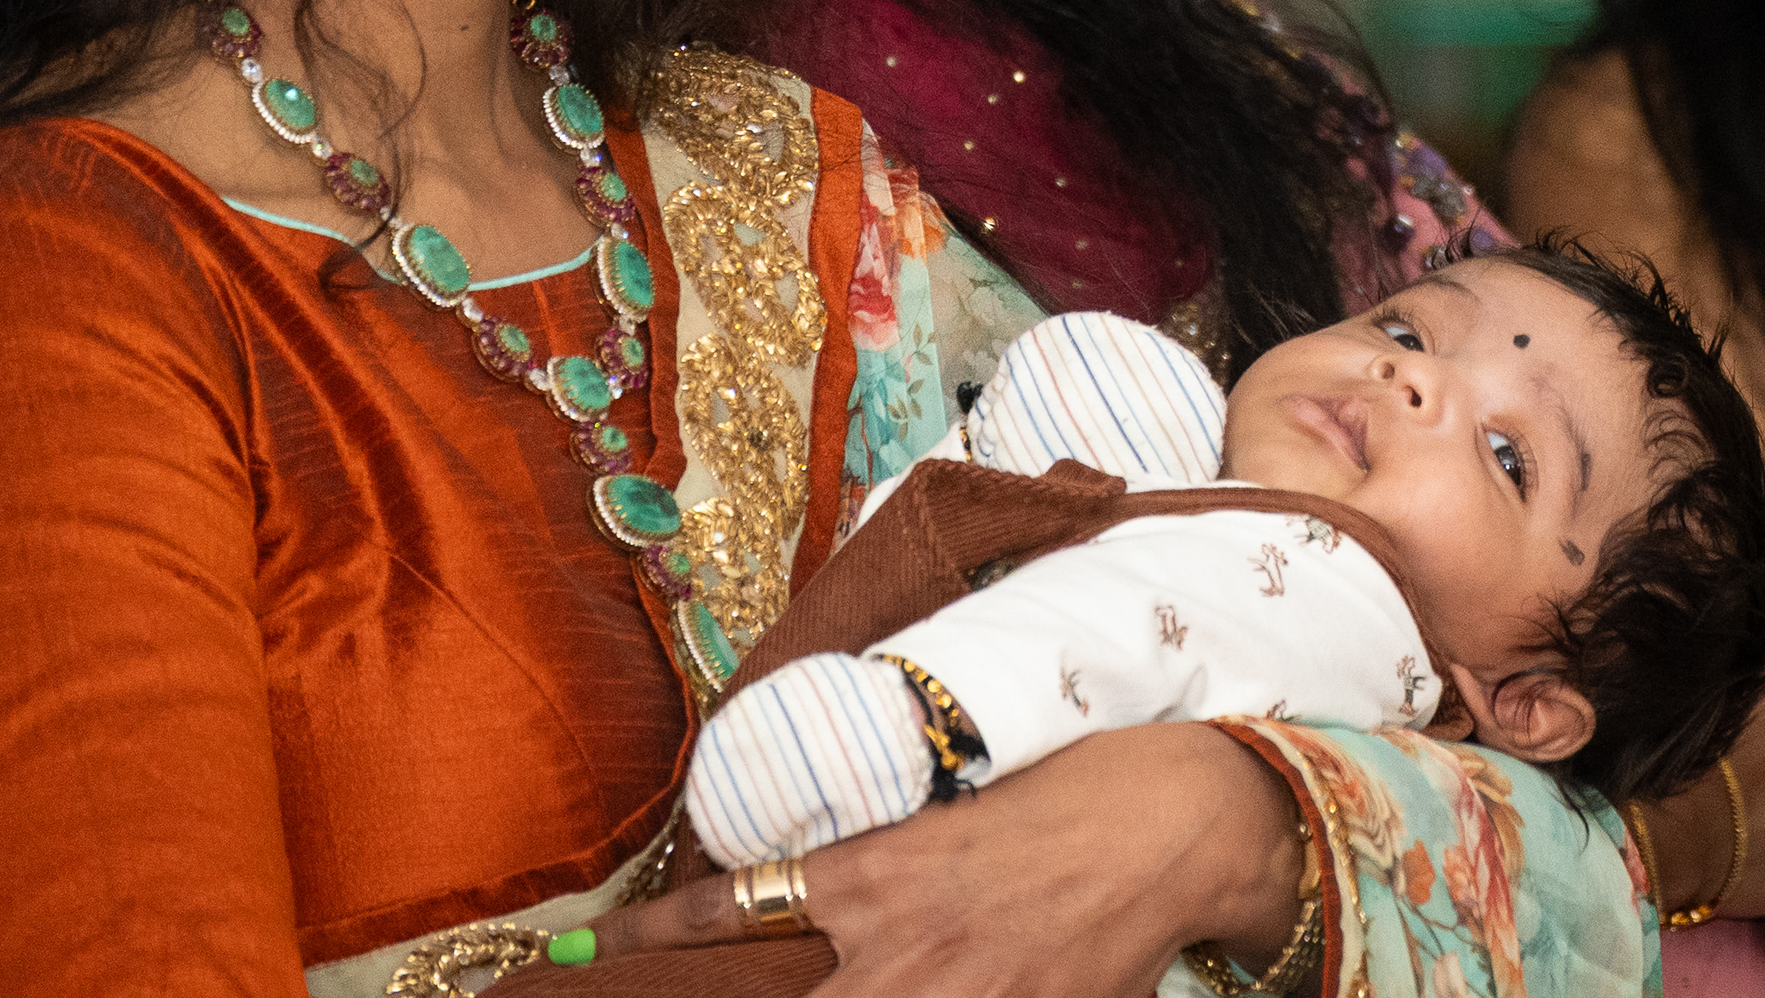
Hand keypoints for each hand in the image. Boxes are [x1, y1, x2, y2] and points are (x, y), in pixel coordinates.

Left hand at [581, 724, 1303, 997]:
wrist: (1175, 819)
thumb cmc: (1072, 787)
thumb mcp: (952, 811)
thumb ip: (882, 869)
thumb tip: (829, 905)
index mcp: (872, 874)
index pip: (729, 912)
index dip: (653, 939)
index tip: (590, 947)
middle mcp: (896, 952)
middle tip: (708, 991)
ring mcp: (959, 997)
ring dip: (850, 994)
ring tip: (880, 977)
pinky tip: (971, 989)